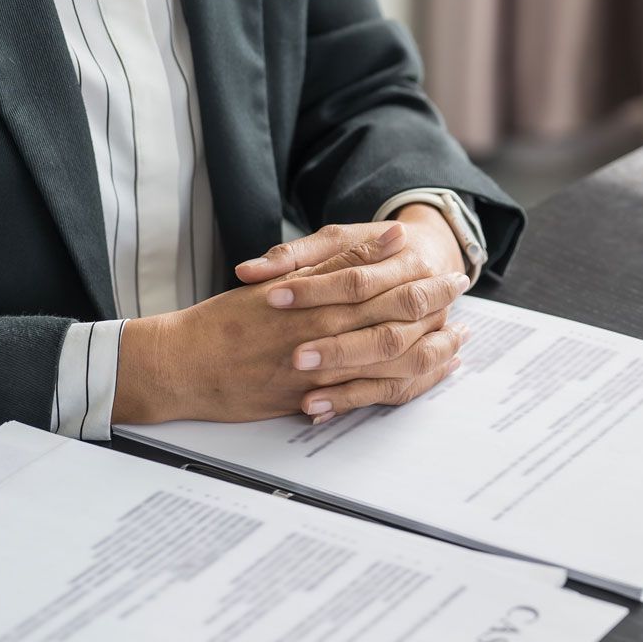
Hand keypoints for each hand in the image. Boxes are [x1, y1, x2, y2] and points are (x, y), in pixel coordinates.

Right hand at [114, 226, 468, 424]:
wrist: (181, 364)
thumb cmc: (224, 322)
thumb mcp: (274, 284)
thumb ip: (326, 266)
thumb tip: (383, 243)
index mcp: (312, 298)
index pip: (380, 282)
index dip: (418, 276)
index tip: (447, 269)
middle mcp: (322, 330)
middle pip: (395, 316)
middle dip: (434, 304)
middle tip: (460, 291)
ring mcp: (320, 368)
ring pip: (392, 357)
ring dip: (431, 348)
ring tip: (461, 338)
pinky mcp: (312, 398)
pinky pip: (370, 394)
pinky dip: (403, 384)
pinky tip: (426, 375)